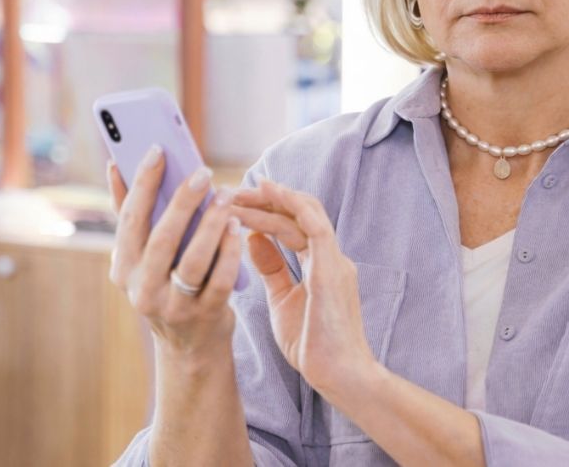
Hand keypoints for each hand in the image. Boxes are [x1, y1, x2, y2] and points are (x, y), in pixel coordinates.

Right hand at [106, 146, 244, 357]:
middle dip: (183, 201)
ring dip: (211, 224)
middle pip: (162, 238)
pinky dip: (230, 252)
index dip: (143, 183)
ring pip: (193, 260)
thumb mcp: (142, 257)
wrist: (189, 345)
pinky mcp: (204, 316)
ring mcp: (173, 306)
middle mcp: (142, 288)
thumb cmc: (166, 285)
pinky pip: (220, 280)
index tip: (158, 149)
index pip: (130, 219)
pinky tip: (237, 227)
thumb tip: (114, 165)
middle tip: (203, 172)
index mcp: (124, 267)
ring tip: (226, 196)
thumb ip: (130, 213)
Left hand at [230, 179, 376, 396]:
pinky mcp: (331, 268)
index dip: (267, 210)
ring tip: (238, 193)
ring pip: (303, 214)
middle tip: (229, 192)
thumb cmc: (314, 346)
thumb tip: (253, 240)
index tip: (236, 203)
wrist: (339, 376)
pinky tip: (269, 193)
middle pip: (298, 213)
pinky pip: (314, 226)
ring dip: (270, 200)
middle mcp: (332, 256)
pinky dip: (292, 205)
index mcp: (323, 265)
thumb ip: (272, 269)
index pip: (295, 225)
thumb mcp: (283, 301)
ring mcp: (334, 260)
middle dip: (264, 199)